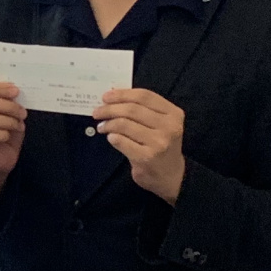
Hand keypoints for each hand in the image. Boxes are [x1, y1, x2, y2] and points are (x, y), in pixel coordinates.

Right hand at [0, 79, 28, 183]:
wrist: (2, 157)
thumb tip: (13, 90)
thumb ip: (6, 100)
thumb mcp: (7, 112)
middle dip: (8, 106)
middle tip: (22, 113)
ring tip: (19, 125)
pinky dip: (3, 134)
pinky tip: (8, 136)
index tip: (16, 92)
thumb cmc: (4, 131)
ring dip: (8, 121)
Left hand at [94, 86, 185, 200]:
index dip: (122, 94)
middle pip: (132, 109)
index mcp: (173, 113)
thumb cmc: (161, 146)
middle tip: (97, 112)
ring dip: (108, 124)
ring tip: (102, 126)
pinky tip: (110, 138)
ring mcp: (158, 142)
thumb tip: (114, 96)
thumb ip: (143, 110)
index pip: (144, 96)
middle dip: (110, 109)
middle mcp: (169, 126)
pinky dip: (112, 137)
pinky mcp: (146, 157)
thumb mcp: (161, 124)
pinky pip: (121, 141)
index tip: (106, 96)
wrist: (172, 176)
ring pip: (124, 124)